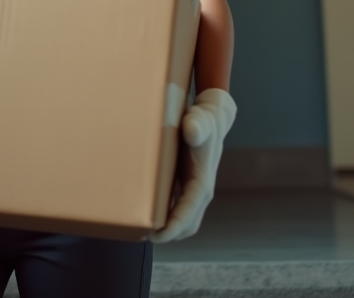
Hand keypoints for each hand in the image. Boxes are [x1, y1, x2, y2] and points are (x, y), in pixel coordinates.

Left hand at [150, 88, 236, 241]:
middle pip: (186, 225)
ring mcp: (194, 191)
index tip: (156, 236)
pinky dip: (166, 217)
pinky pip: (177, 210)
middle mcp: (200, 192)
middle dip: (167, 234)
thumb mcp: (200, 120)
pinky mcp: (188, 187)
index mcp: (202, 182)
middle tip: (140, 233)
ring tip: (141, 228)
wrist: (213, 118)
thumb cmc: (204, 120)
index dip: (173, 228)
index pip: (189, 213)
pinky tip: (148, 213)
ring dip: (167, 229)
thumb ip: (197, 125)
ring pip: (183, 221)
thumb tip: (192, 131)